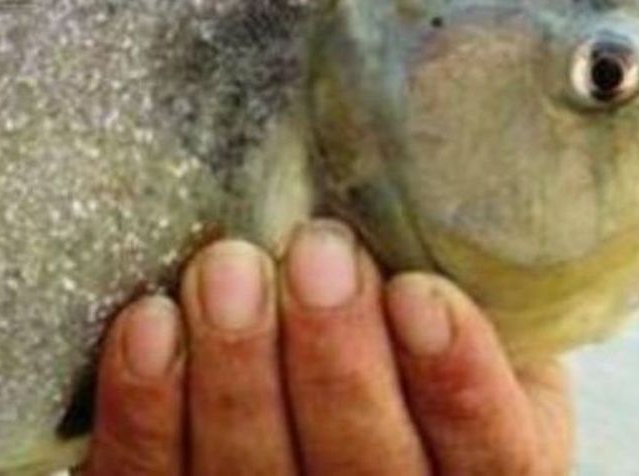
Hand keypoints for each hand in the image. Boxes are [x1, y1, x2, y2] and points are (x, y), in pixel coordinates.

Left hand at [81, 220, 572, 474]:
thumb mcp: (465, 324)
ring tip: (226, 268)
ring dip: (237, 370)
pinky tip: (151, 323)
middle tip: (315, 254)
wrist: (296, 390)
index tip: (419, 292)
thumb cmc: (397, 341)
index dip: (459, 382)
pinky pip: (150, 474)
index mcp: (473, 470)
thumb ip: (473, 289)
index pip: (490, 455)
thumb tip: (450, 191)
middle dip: (336, 359)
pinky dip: (147, 404)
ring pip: (254, 474)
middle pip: (366, 469)